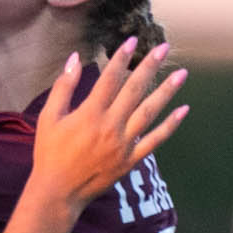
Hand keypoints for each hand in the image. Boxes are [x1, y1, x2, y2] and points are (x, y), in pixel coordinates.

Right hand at [31, 37, 188, 205]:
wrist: (59, 192)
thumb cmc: (50, 153)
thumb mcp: (48, 117)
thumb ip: (63, 87)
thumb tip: (75, 58)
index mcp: (90, 113)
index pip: (110, 78)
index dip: (121, 57)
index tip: (133, 40)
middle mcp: (110, 126)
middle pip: (134, 90)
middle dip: (150, 66)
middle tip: (164, 48)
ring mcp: (123, 144)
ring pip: (150, 112)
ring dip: (167, 91)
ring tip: (182, 74)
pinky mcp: (131, 160)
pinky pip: (155, 140)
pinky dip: (170, 125)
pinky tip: (183, 110)